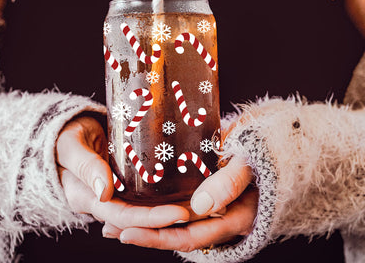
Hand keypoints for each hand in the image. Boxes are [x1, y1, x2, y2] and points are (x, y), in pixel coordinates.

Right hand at [56, 116, 188, 227]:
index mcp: (86, 197)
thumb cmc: (63, 137)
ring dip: (167, 208)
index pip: (123, 215)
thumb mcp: (70, 147)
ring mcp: (113, 191)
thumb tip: (105, 192)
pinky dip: (161, 193)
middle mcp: (102, 200)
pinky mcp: (121, 180)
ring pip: (142, 206)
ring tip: (198, 203)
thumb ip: (85, 166)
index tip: (179, 213)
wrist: (65, 132)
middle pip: (137, 216)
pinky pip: (141, 191)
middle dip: (167, 217)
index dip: (151, 218)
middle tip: (199, 210)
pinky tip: (183, 187)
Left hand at [105, 156, 256, 251]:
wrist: (274, 145)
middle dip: (143, 233)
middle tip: (109, 228)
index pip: (189, 237)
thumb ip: (229, 183)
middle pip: (176, 233)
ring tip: (113, 218)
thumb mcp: (249, 166)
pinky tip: (138, 198)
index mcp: (233, 219)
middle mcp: (219, 219)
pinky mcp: (206, 194)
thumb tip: (198, 207)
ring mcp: (212, 208)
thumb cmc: (265, 153)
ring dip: (146, 221)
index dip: (157, 238)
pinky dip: (157, 204)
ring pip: (175, 221)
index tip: (127, 233)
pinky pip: (179, 204)